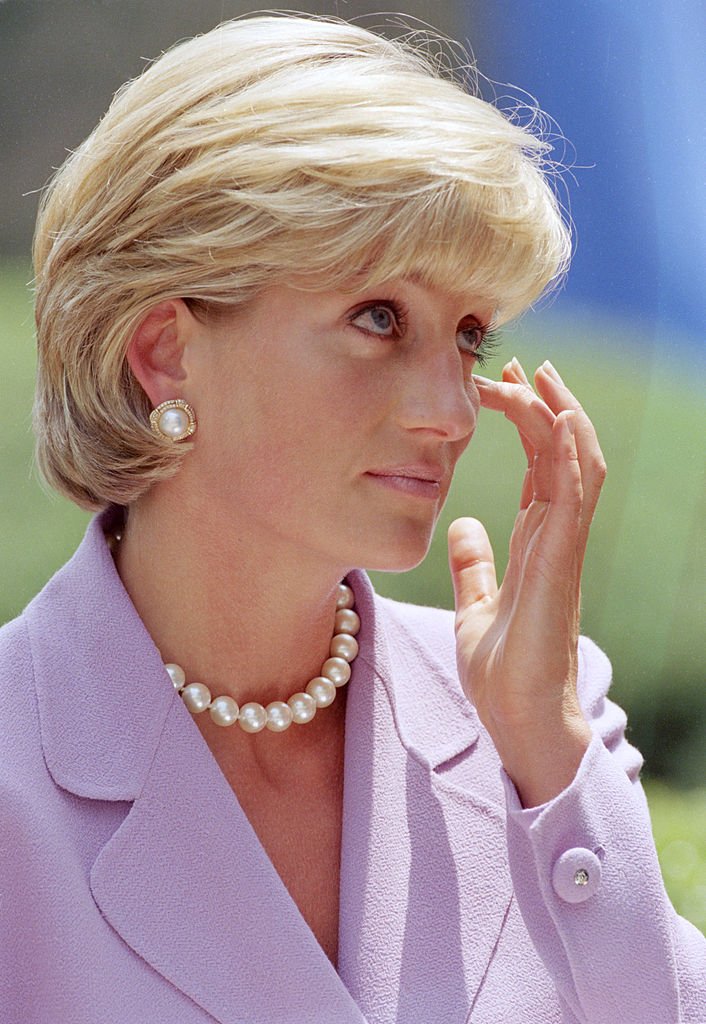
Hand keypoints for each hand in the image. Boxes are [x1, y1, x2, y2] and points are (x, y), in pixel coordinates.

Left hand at [447, 358, 605, 805]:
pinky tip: (555, 416)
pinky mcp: (562, 563)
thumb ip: (474, 565)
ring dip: (561, 414)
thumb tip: (460, 526)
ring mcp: (564, 548)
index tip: (502, 384)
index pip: (543, 465)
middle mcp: (557, 537)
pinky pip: (573, 494)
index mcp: (538, 541)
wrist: (517, 719)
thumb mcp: (475, 605)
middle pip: (563, 453)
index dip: (529, 422)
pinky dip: (568, 451)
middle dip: (546, 404)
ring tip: (541, 373)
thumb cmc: (503, 672)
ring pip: (578, 463)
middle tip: (522, 363)